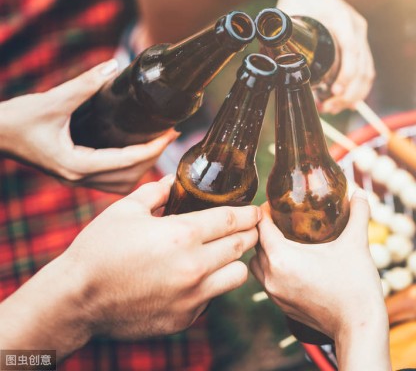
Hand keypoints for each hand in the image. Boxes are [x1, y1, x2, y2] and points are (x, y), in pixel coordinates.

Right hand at [0, 60, 177, 193]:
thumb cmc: (15, 120)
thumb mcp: (52, 100)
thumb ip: (84, 84)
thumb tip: (112, 65)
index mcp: (76, 166)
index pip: (127, 162)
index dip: (153, 148)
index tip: (171, 133)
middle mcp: (78, 178)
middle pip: (129, 178)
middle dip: (153, 157)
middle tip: (169, 136)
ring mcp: (74, 180)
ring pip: (120, 185)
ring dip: (141, 168)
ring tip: (157, 145)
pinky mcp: (72, 175)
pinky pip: (108, 181)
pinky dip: (127, 171)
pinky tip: (134, 153)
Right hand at [60, 175, 260, 338]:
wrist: (77, 300)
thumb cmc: (98, 251)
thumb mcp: (125, 210)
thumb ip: (155, 191)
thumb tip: (172, 180)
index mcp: (182, 234)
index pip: (232, 220)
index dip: (248, 213)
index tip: (255, 211)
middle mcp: (194, 266)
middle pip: (241, 245)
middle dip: (249, 234)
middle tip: (248, 229)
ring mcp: (192, 295)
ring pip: (237, 275)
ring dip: (235, 262)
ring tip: (224, 255)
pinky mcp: (186, 317)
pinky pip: (214, 298)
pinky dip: (212, 286)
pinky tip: (197, 279)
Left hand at [250, 191, 389, 369]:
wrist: (359, 327)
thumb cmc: (356, 285)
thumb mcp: (356, 243)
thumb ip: (358, 214)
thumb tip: (360, 192)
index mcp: (282, 257)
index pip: (260, 225)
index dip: (265, 210)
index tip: (276, 202)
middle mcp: (271, 276)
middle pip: (255, 244)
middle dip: (265, 228)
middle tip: (281, 217)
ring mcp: (274, 293)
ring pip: (256, 264)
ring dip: (265, 250)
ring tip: (284, 239)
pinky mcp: (281, 305)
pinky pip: (266, 280)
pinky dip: (272, 268)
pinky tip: (291, 262)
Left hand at [277, 0, 374, 113]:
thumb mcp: (288, 10)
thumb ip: (277, 33)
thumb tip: (263, 58)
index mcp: (343, 20)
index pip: (352, 51)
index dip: (346, 75)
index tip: (334, 92)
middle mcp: (356, 29)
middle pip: (363, 68)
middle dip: (349, 94)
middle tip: (327, 109)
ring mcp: (361, 36)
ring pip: (367, 72)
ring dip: (353, 95)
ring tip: (331, 109)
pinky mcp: (360, 44)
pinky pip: (366, 70)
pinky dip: (357, 89)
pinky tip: (345, 102)